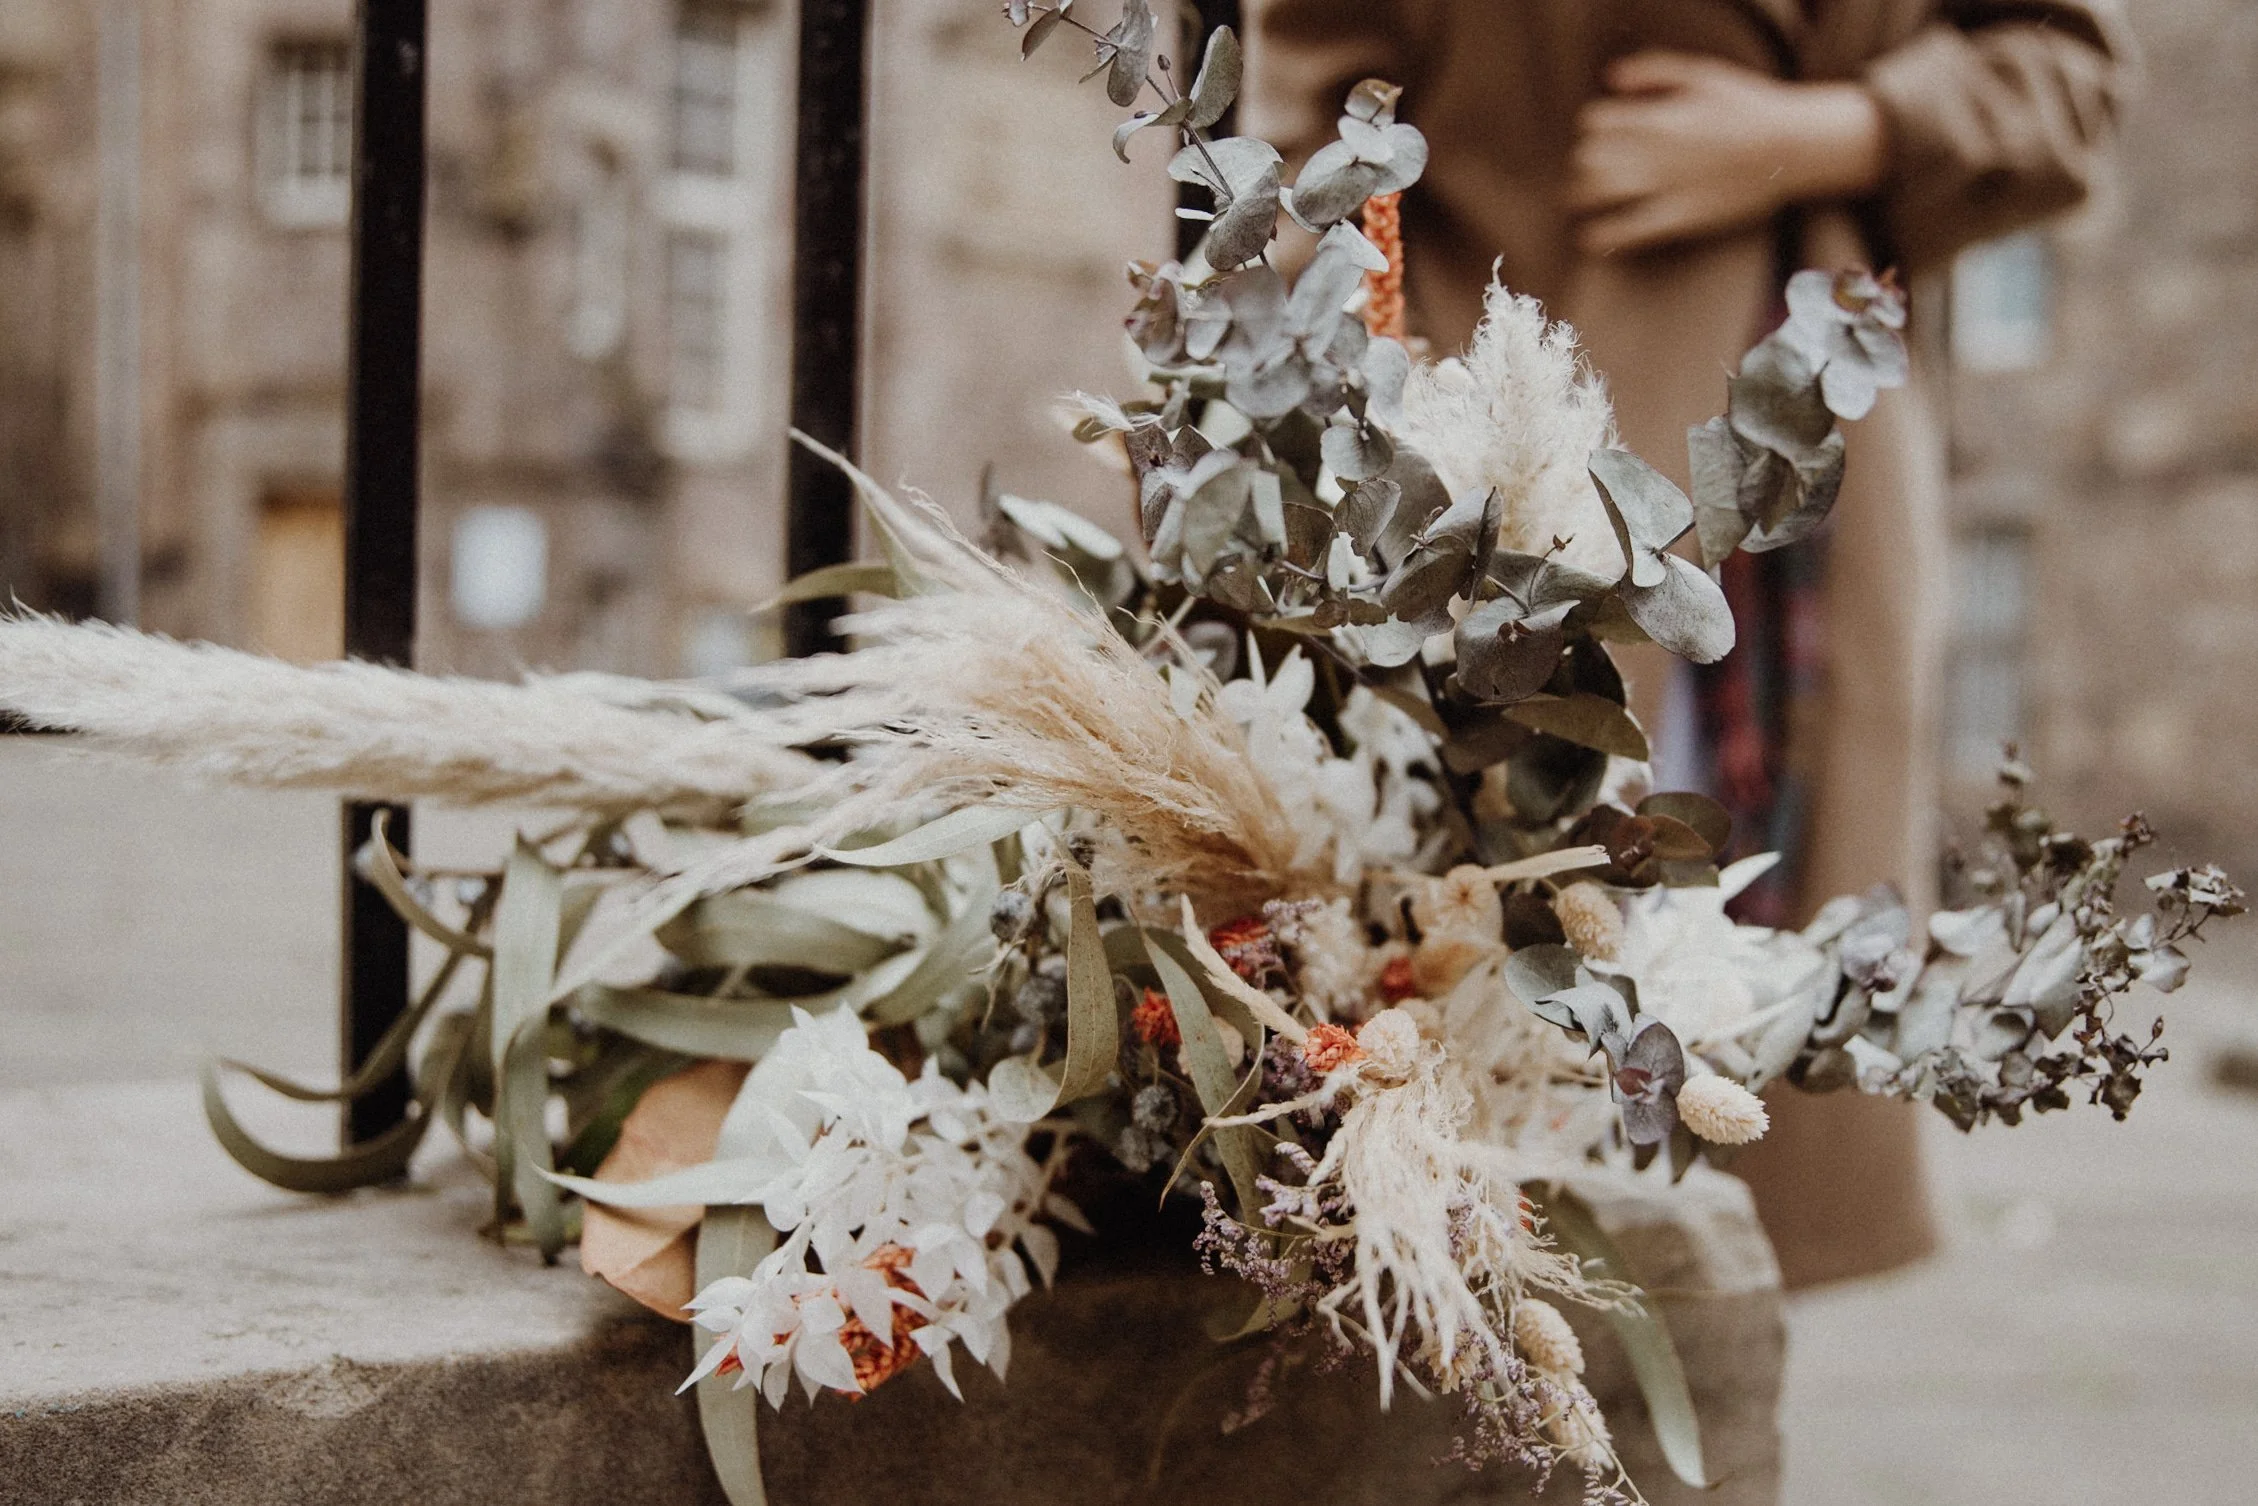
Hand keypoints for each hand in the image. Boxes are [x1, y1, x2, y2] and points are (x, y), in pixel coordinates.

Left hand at [1567, 52, 1887, 256]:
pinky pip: (1629, 231)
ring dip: (1580, 197)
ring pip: (1599, 192)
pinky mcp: (1681, 217)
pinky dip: (1603, 236)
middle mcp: (1656, 150)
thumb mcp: (1703, 74)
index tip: (1600, 135)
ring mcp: (1667, 185)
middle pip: (1589, 158)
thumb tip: (1610, 77)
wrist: (1793, 146)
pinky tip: (1590, 238)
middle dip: (1581, 164)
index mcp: (1660, 114)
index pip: (1595, 121)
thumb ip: (1654, 70)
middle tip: (1586, 170)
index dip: (1592, 128)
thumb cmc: (1749, 106)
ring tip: (1579, 200)